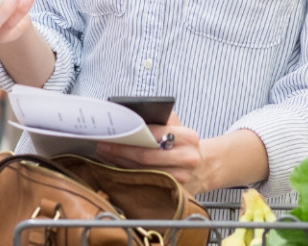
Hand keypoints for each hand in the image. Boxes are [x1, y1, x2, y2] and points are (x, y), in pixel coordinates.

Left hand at [96, 113, 212, 194]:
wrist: (204, 168)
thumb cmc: (184, 144)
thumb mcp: (178, 127)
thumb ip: (160, 119)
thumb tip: (129, 115)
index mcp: (187, 137)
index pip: (154, 134)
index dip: (131, 133)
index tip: (113, 132)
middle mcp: (187, 159)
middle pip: (145, 156)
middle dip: (120, 150)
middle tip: (103, 145)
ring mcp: (181, 179)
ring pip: (143, 172)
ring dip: (121, 163)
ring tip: (106, 154)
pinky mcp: (173, 193)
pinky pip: (146, 183)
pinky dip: (130, 175)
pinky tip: (118, 167)